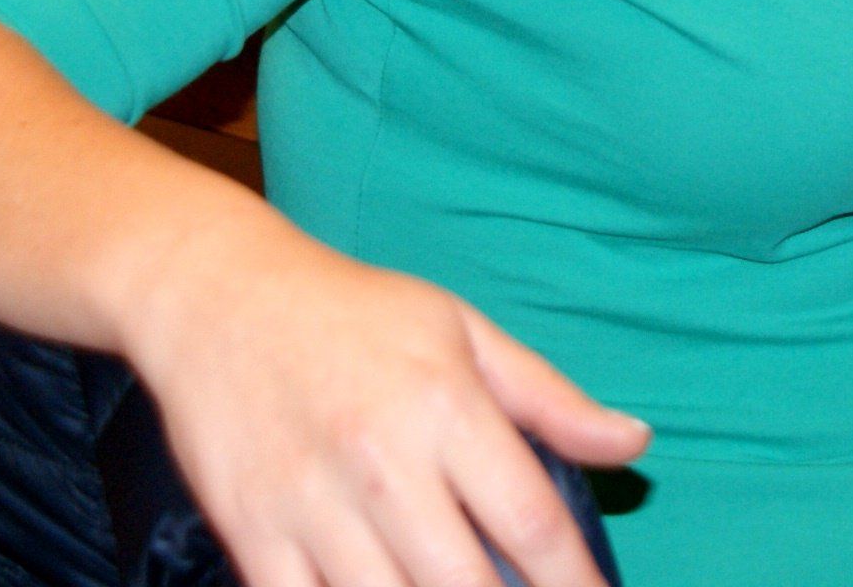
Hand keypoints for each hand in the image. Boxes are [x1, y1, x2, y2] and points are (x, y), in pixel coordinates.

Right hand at [117, 216, 648, 586]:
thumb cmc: (354, 313)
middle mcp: (383, 461)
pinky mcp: (251, 532)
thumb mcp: (463, 332)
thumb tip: (635, 443)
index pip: (532, 523)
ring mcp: (311, 504)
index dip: (576, 584)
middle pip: (467, 585)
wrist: (217, 295)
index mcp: (446, 406)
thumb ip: (550, 400)